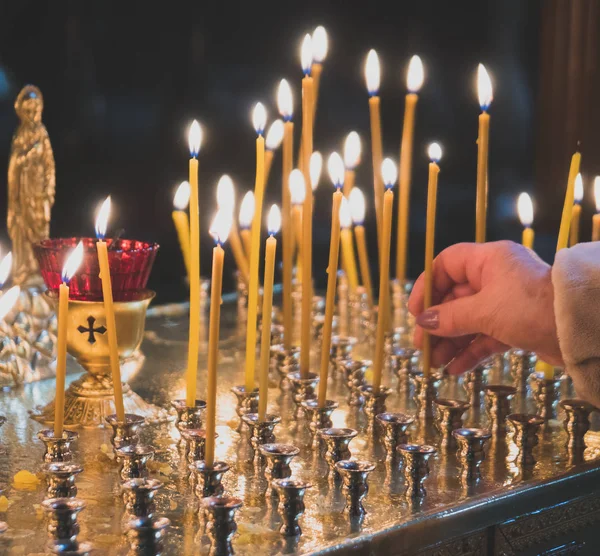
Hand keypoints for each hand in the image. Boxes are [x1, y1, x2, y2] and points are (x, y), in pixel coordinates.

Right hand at [408, 241, 561, 374]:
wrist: (579, 330)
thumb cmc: (531, 308)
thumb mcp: (485, 311)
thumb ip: (450, 317)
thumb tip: (423, 322)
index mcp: (488, 260)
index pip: (446, 265)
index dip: (427, 286)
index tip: (415, 311)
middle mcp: (495, 278)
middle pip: (454, 298)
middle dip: (437, 323)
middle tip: (421, 345)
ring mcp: (505, 303)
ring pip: (468, 320)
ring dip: (450, 342)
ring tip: (434, 363)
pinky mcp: (515, 326)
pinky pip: (484, 336)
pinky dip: (470, 352)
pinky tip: (454, 369)